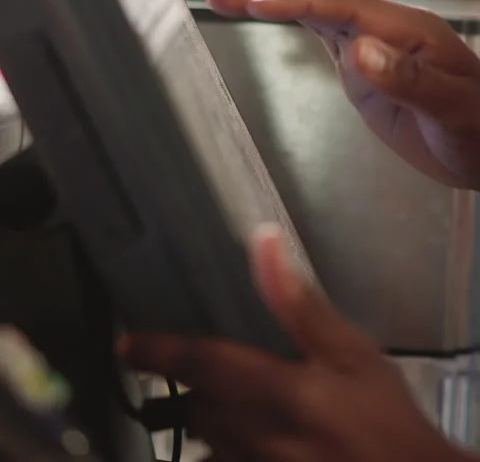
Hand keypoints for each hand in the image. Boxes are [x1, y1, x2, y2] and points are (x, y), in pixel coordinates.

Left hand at [121, 229, 467, 461]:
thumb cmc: (386, 418)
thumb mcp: (353, 352)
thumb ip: (300, 303)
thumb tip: (264, 243)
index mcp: (281, 393)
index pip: (203, 365)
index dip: (160, 351)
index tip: (129, 345)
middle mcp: (261, 439)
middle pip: (198, 409)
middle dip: (192, 388)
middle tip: (194, 369)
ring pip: (208, 445)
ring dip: (208, 421)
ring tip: (222, 403)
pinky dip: (224, 451)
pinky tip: (244, 437)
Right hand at [208, 0, 479, 189]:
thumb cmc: (479, 129)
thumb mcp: (450, 108)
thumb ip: (406, 79)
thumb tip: (359, 50)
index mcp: (405, 28)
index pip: (339, 5)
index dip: (293, 1)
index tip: (253, 2)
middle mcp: (384, 26)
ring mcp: (371, 42)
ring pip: (313, 4)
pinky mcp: (362, 61)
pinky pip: (319, 27)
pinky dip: (287, 14)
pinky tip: (264, 6)